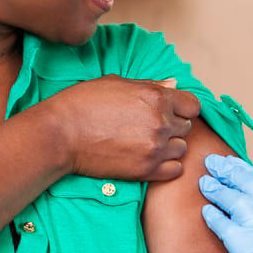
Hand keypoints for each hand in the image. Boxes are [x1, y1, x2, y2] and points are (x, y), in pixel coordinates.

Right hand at [48, 75, 198, 181]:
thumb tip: (174, 85)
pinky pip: (175, 170)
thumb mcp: (117, 83)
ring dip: (169, 146)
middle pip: (186, 127)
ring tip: (147, 143)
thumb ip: (151, 85)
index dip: (183, 108)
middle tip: (149, 127)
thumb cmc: (83, 103)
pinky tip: (150, 158)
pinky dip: (167, 166)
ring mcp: (155, 148)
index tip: (171, 111)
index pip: (193, 106)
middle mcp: (161, 122)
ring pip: (181, 149)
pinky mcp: (145, 170)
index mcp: (156, 97)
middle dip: (173, 126)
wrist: (59, 134)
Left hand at [200, 154, 252, 252]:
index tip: (234, 164)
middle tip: (213, 162)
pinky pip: (221, 223)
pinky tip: (205, 211)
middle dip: (228, 170)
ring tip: (204, 182)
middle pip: (247, 182)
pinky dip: (212, 216)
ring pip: (230, 198)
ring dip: (215, 188)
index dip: (246, 172)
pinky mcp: (243, 243)